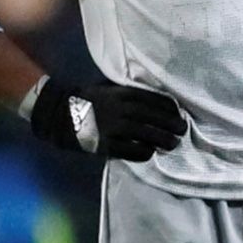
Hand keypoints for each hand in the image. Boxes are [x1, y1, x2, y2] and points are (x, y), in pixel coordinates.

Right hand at [28, 75, 186, 159]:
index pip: (154, 99)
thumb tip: (153, 101)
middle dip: (172, 124)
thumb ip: (128, 93)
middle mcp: (121, 109)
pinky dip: (144, 152)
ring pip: (147, 135)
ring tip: (173, 144)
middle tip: (182, 130)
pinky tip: (150, 153)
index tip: (179, 113)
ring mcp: (114, 127)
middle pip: (154, 117)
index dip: (169, 108)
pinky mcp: (107, 144)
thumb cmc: (87, 99)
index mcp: (122, 93)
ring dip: (163, 140)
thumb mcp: (108, 89)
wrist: (59, 113)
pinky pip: (132, 151)